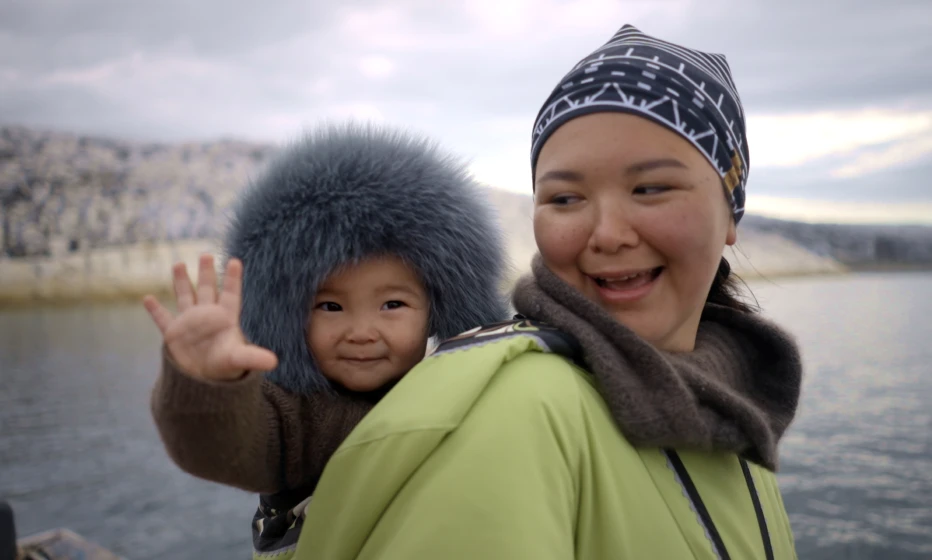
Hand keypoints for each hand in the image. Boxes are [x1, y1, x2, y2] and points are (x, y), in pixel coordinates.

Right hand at [143, 254, 278, 380]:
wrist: (206, 380)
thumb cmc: (225, 366)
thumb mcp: (239, 359)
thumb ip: (253, 357)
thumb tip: (274, 362)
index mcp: (225, 318)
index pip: (230, 294)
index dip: (232, 279)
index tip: (235, 261)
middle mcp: (207, 315)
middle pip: (208, 289)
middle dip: (206, 272)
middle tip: (206, 255)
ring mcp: (190, 322)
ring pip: (186, 296)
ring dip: (182, 281)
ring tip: (179, 264)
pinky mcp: (174, 333)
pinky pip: (163, 318)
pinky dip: (155, 310)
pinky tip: (147, 298)